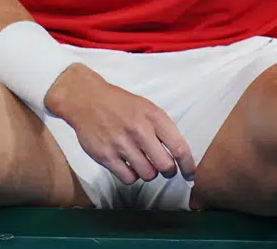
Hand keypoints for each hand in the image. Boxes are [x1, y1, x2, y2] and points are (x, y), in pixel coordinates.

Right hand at [44, 64, 196, 185]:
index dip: (188, 165)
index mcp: (152, 116)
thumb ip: (162, 129)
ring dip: (147, 172)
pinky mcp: (105, 155)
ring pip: (148, 174)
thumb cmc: (120, 104)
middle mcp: (138, 129)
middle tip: (162, 167)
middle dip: (167, 170)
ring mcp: (121, 143)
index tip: (190, 174)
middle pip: (165, 166)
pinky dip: (131, 175)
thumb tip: (179, 156)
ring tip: (140, 161)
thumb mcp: (146, 107)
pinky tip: (127, 164)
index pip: (179, 147)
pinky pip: (128, 178)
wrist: (85, 99)